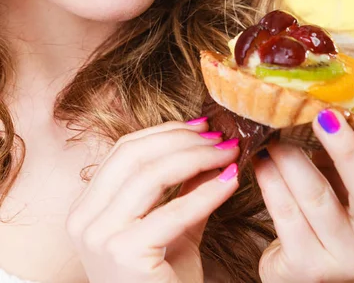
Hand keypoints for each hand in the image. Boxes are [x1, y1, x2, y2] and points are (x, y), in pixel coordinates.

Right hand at [66, 119, 239, 282]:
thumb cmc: (163, 281)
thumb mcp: (172, 225)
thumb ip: (183, 187)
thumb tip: (208, 144)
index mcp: (88, 208)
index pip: (124, 151)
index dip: (165, 132)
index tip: (201, 125)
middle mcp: (84, 219)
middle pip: (134, 155)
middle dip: (182, 140)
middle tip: (220, 137)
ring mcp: (99, 236)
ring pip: (149, 175)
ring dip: (196, 157)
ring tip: (228, 153)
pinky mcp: (123, 254)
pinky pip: (172, 211)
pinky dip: (206, 192)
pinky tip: (230, 181)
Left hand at [253, 111, 353, 282]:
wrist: (300, 263)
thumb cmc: (326, 216)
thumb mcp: (343, 183)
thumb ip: (343, 155)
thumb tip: (328, 110)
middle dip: (345, 149)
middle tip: (322, 117)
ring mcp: (344, 259)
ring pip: (317, 197)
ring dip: (292, 156)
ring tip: (274, 132)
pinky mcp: (307, 266)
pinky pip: (285, 212)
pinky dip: (270, 178)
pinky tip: (260, 159)